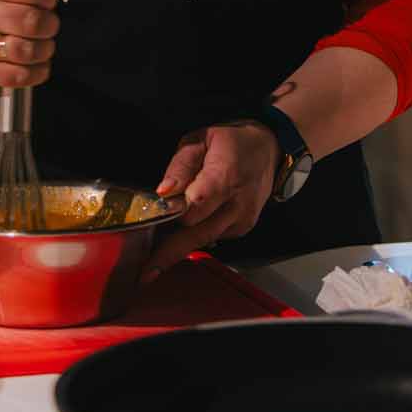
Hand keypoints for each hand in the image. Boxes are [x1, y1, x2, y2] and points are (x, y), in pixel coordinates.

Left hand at [142, 121, 280, 277]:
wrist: (268, 150)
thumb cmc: (230, 142)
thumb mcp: (200, 139)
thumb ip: (181, 165)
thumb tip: (164, 191)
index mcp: (225, 175)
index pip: (198, 202)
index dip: (173, 215)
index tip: (151, 230)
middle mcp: (236, 203)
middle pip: (197, 233)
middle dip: (168, 251)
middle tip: (144, 271)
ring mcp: (241, 220)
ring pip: (203, 240)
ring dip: (177, 249)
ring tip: (151, 263)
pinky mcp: (242, 229)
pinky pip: (211, 238)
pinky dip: (192, 239)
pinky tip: (175, 239)